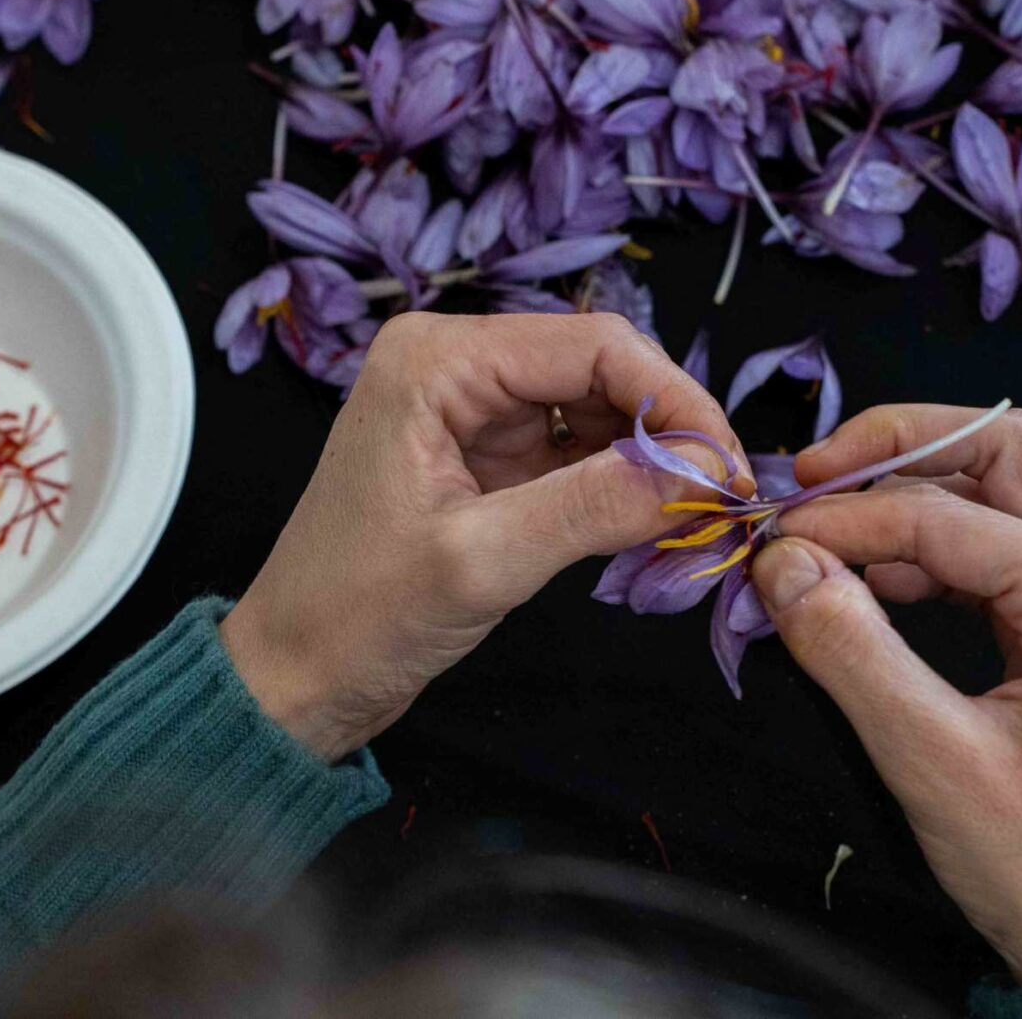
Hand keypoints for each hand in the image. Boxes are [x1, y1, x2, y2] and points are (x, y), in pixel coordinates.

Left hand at [220, 312, 745, 762]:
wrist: (292, 677)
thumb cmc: (355, 616)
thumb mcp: (480, 561)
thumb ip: (592, 507)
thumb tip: (702, 472)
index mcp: (436, 359)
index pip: (592, 345)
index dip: (675, 400)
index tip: (728, 471)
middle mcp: (454, 365)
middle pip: (601, 370)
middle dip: (668, 432)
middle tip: (724, 505)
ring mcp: (471, 411)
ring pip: (597, 412)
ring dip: (650, 463)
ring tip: (695, 523)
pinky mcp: (486, 459)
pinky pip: (576, 453)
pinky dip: (619, 488)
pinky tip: (652, 528)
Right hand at [748, 406, 1021, 986]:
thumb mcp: (934, 761)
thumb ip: (850, 648)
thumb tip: (779, 562)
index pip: (944, 514)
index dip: (843, 515)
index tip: (763, 539)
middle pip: (998, 454)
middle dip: (894, 450)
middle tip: (805, 478)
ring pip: (997, 496)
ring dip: (906, 499)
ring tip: (821, 541)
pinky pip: (996, 554)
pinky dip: (927, 551)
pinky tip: (869, 583)